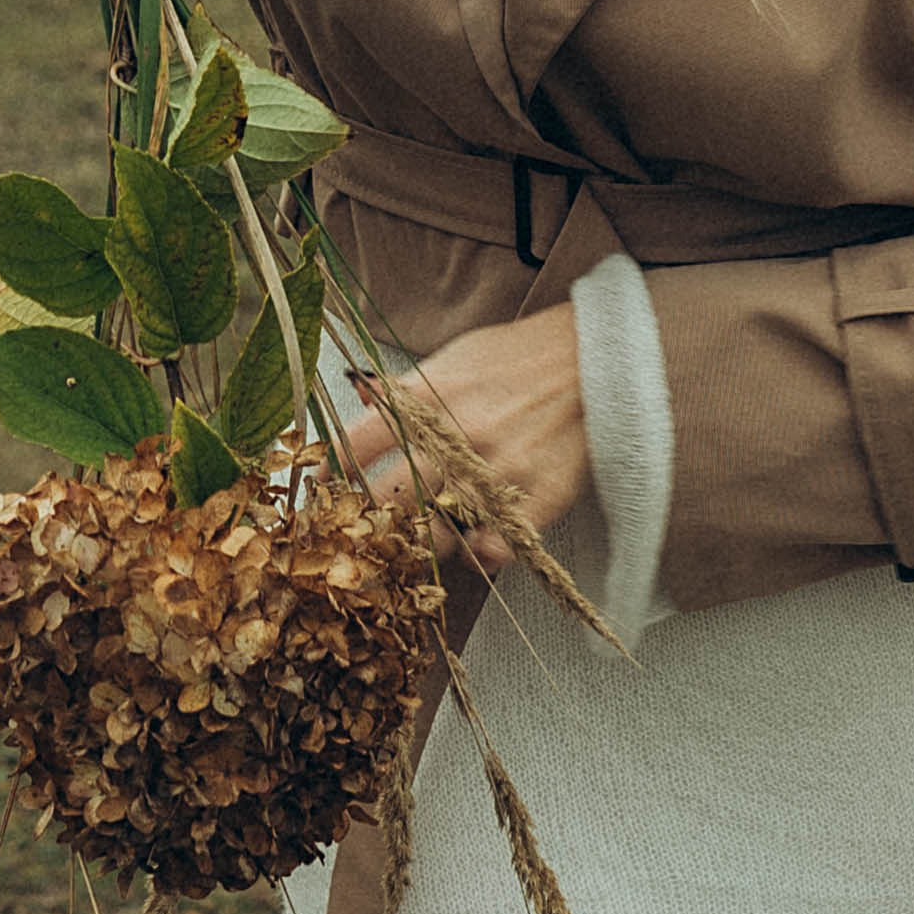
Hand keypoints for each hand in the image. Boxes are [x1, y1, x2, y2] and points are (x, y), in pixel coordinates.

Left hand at [345, 300, 587, 567]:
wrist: (591, 357)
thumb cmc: (515, 357)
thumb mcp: (451, 359)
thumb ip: (406, 390)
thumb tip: (359, 397)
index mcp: (427, 400)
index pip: (355, 445)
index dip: (329, 473)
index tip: (321, 490)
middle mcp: (456, 438)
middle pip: (389, 499)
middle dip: (368, 523)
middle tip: (361, 535)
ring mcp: (497, 472)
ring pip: (437, 533)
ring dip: (422, 545)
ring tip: (416, 547)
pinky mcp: (538, 497)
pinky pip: (495, 547)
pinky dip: (479, 556)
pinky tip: (473, 549)